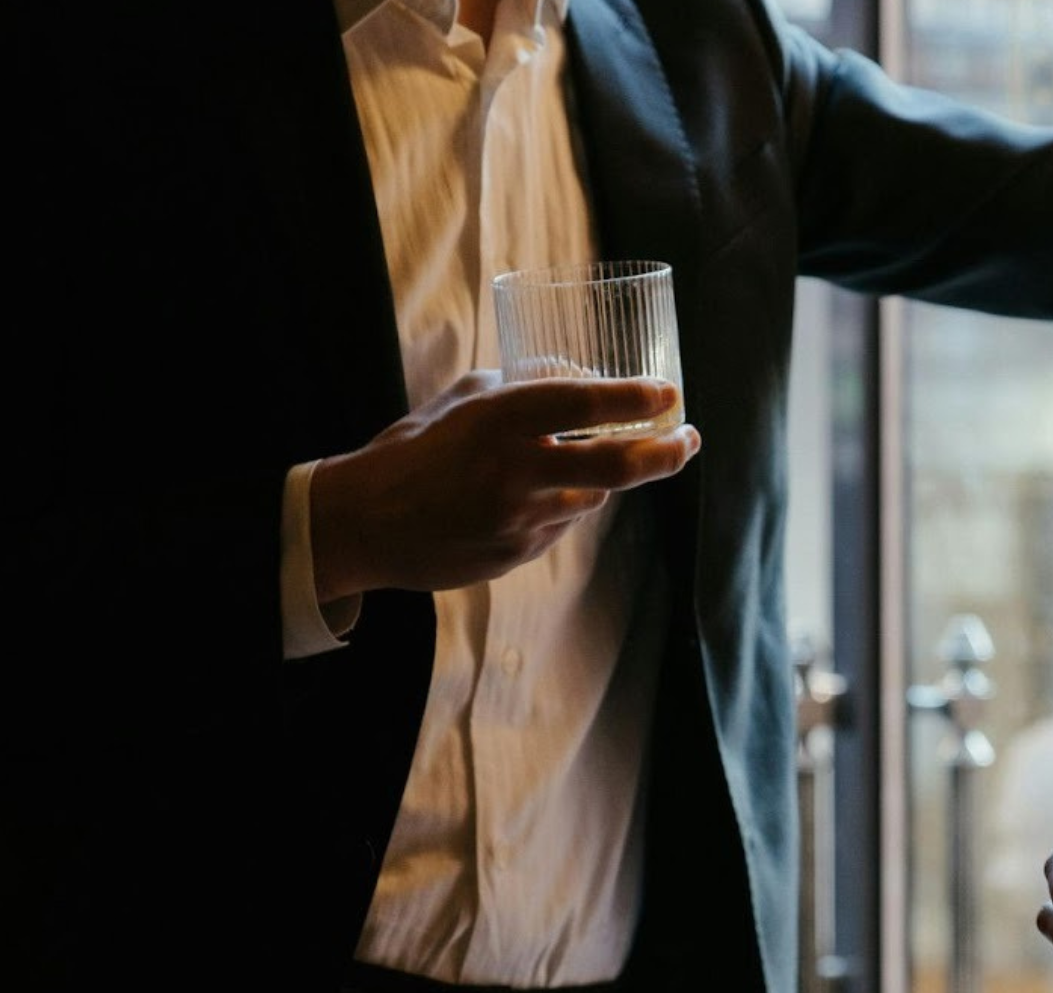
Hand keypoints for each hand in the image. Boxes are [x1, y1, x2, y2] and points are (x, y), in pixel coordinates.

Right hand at [309, 372, 698, 600]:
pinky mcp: (517, 554)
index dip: (633, 399)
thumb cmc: (411, 452)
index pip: (581, 404)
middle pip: (614, 466)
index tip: (668, 393)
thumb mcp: (460, 403)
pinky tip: (536, 499)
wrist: (363, 525)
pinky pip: (560, 526)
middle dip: (663, 453)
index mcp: (496, 420)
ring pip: (591, 498)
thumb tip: (575, 379)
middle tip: (689, 440)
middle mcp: (514, 470)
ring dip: (603, 480)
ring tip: (595, 462)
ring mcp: (518, 519)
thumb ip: (517, 389)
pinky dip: (562, 508)